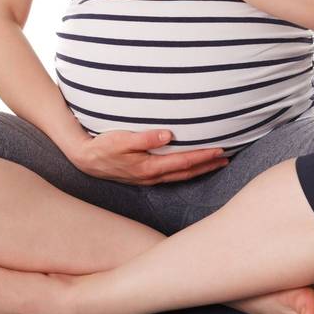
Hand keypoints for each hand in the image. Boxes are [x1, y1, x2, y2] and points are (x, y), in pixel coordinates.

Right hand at [66, 129, 229, 185]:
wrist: (86, 160)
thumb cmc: (103, 146)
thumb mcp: (121, 139)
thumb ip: (145, 138)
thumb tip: (169, 135)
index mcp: (149, 167)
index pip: (184, 162)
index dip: (203, 156)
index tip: (220, 150)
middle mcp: (152, 176)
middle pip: (187, 172)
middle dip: (207, 166)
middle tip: (226, 159)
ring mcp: (149, 179)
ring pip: (181, 176)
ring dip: (199, 170)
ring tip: (215, 164)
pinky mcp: (145, 177)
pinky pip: (172, 176)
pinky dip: (186, 171)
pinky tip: (191, 167)